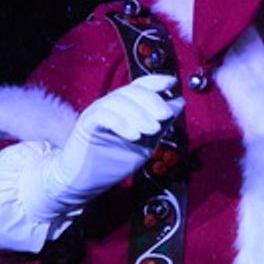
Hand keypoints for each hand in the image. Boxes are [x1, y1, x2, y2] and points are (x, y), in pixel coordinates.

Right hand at [31, 74, 184, 214]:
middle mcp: (111, 106)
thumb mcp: (146, 145)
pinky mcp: (86, 125)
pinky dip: (121, 123)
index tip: (173, 84)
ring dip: (139, 114)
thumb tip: (179, 104)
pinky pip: (103, 116)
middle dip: (152, 101)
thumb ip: (161, 126)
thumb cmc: (114, 163)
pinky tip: (134, 136)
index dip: (156, 81)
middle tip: (166, 116)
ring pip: (118, 101)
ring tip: (152, 131)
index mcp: (126, 108)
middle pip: (132, 91)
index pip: (140, 86)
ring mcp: (97, 113)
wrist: (85, 182)